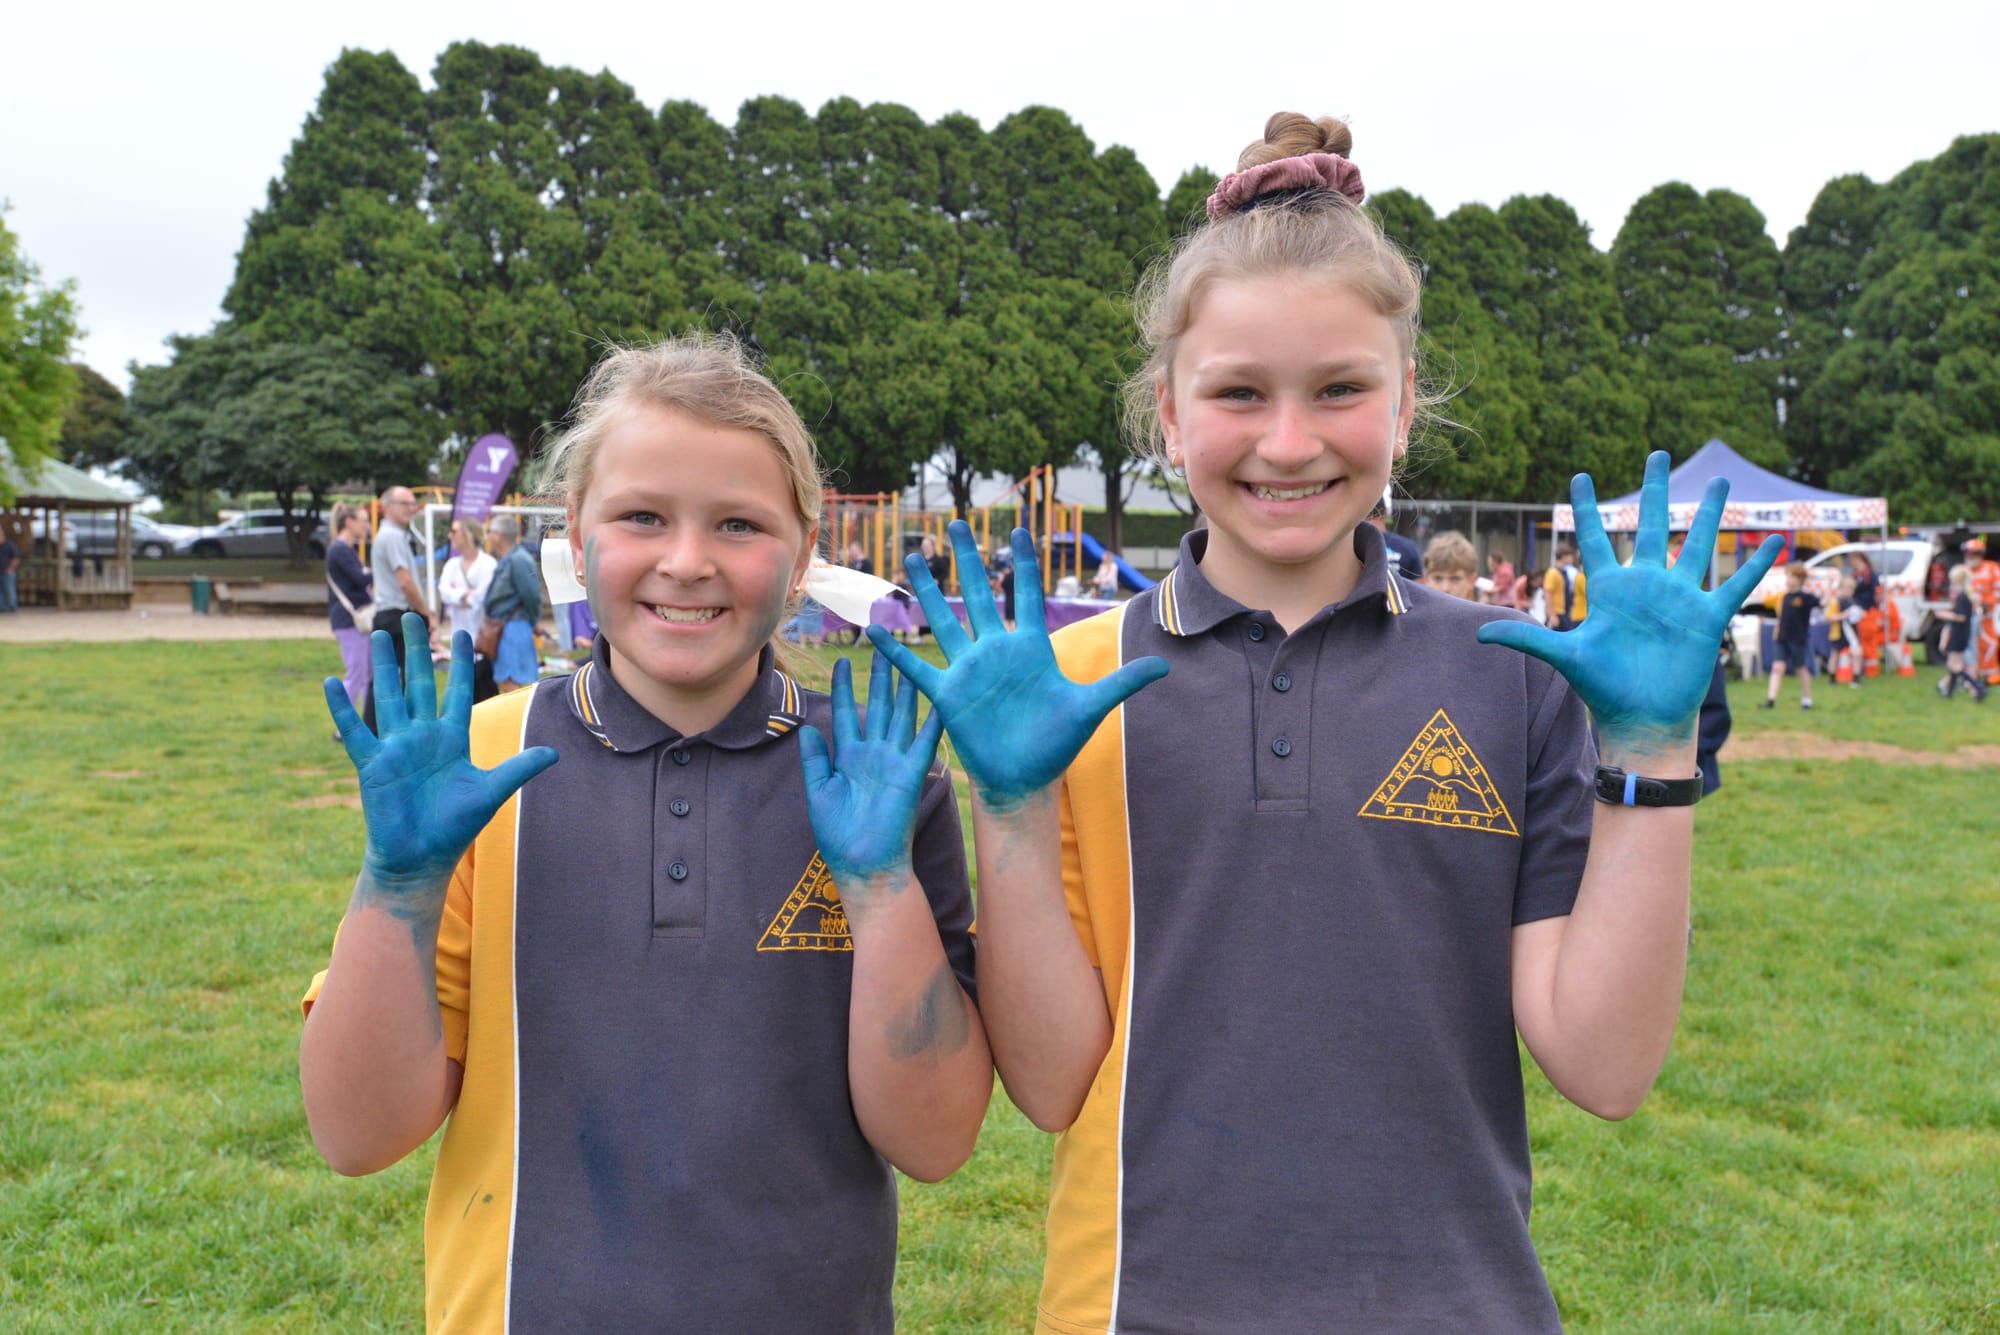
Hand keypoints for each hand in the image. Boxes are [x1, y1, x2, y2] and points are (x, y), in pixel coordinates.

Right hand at [325, 614, 558, 903]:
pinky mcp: (373, 764)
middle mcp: (422, 737)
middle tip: (414, 617)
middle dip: (417, 652)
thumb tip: (554, 754)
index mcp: (451, 739)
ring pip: (388, 697)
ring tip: (379, 634)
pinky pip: (356, 731)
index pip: (456, 692)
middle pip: (419, 685)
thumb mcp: (491, 791)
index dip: (458, 664)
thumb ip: (519, 768)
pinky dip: (342, 709)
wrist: (421, 856)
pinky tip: (330, 683)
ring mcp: (396, 747)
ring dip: (385, 667)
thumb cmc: (455, 826)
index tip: (460, 634)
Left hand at [798, 651, 944, 902]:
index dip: (843, 686)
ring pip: (901, 716)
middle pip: (878, 706)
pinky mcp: (910, 775)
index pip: (845, 712)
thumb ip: (815, 760)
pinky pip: (923, 742)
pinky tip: (939, 698)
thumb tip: (806, 728)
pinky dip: (932, 721)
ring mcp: (894, 762)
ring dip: (905, 688)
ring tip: (907, 658)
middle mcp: (873, 754)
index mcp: (849, 757)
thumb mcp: (818, 793)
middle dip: (880, 675)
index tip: (842, 661)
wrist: (863, 866)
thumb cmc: (838, 836)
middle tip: (883, 644)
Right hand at [867, 522, 1167, 808]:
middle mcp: (996, 651)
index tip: (1020, 529)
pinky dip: (896, 652)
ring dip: (928, 589)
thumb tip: (1165, 666)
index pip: (1027, 595)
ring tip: (911, 556)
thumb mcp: (1091, 707)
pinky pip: (918, 668)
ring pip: (944, 619)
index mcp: (1030, 648)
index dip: (1024, 563)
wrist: (1025, 778)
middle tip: (954, 524)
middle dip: (967, 558)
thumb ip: (1122, 683)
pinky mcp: (948, 694)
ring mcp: (969, 670)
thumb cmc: (1057, 743)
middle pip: (980, 593)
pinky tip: (875, 629)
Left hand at [1476, 451, 1782, 758]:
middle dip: (1654, 490)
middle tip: (1659, 454)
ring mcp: (1679, 598)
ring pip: (1696, 545)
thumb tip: (1479, 634)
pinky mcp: (1706, 617)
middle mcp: (1646, 585)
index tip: (1580, 476)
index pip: (1595, 538)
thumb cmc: (1603, 688)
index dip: (1587, 509)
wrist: (1642, 718)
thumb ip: (1526, 638)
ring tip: (1720, 481)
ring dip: (1709, 514)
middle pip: (1650, 526)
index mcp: (1611, 589)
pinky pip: (1735, 585)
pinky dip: (1755, 564)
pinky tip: (1775, 539)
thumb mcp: (1565, 657)